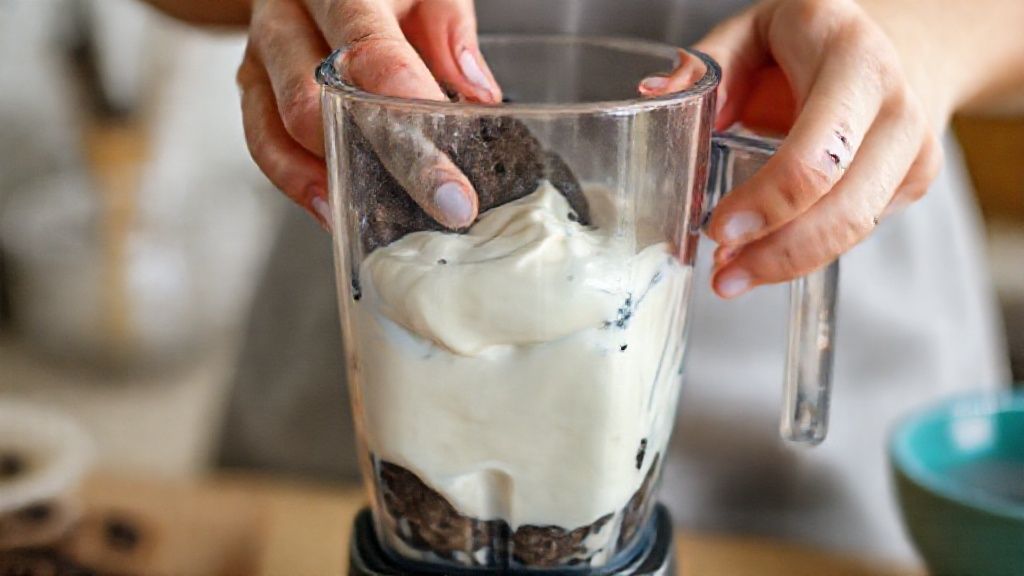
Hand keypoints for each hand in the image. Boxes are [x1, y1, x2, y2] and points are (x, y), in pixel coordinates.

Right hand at [236, 0, 500, 228]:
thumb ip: (449, 27)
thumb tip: (476, 93)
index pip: (370, 51)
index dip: (410, 111)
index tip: (450, 166)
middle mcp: (288, 19)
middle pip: (316, 100)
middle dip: (383, 161)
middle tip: (441, 204)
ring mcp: (263, 56)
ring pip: (279, 129)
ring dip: (332, 181)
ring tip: (381, 219)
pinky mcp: (254, 87)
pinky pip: (263, 143)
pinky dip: (298, 182)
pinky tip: (334, 209)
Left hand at [640, 0, 943, 297]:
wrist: (891, 44)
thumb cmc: (807, 42)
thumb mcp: (752, 33)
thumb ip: (706, 65)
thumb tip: (655, 94)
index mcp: (850, 56)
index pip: (817, 150)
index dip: (768, 200)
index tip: (720, 229)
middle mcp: (894, 100)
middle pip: (845, 205)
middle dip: (778, 252)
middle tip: (723, 274)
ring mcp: (913, 143)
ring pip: (856, 227)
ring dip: (789, 262)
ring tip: (735, 273)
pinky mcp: (915, 176)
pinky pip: (859, 229)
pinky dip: (809, 251)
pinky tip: (765, 254)